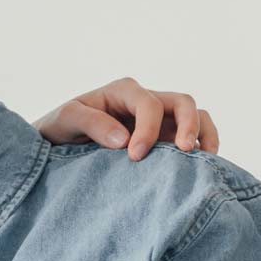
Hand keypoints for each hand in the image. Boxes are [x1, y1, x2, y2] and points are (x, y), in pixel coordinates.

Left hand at [35, 78, 218, 161]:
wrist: (56, 145)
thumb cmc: (60, 127)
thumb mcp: (65, 120)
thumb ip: (91, 124)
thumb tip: (124, 140)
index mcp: (123, 91)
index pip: (148, 104)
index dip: (147, 129)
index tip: (135, 156)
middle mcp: (145, 102)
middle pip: (182, 102)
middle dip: (188, 124)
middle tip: (184, 151)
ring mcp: (159, 120)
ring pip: (196, 116)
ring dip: (204, 134)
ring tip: (204, 160)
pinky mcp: (164, 139)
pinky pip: (193, 137)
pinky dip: (202, 147)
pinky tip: (199, 168)